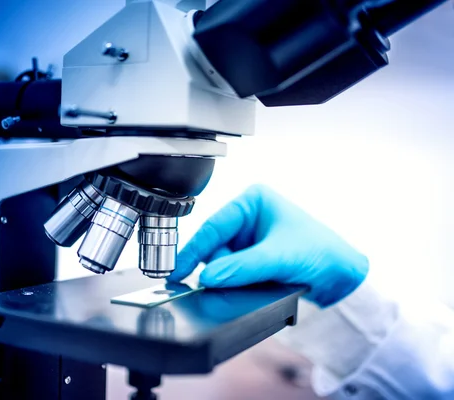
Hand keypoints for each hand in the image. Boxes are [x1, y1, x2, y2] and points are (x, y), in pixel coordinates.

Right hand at [168, 185, 368, 306]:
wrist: (345, 276)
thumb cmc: (322, 251)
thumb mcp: (278, 257)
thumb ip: (241, 267)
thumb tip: (208, 277)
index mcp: (252, 201)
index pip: (213, 226)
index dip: (194, 250)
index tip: (178, 270)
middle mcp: (248, 217)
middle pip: (214, 246)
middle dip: (220, 266)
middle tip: (230, 281)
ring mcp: (250, 239)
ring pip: (221, 262)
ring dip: (231, 276)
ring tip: (257, 280)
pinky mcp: (253, 258)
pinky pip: (232, 272)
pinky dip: (237, 282)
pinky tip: (256, 283)